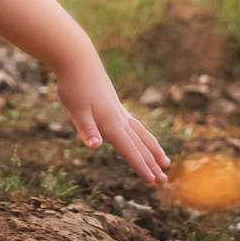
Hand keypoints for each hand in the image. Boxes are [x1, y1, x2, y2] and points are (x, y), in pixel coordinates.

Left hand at [54, 55, 169, 183]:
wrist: (78, 59)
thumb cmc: (74, 86)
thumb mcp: (76, 110)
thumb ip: (86, 129)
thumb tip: (95, 145)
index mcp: (111, 124)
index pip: (130, 150)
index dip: (141, 166)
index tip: (153, 181)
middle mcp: (120, 118)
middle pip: (140, 145)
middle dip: (152, 163)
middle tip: (164, 180)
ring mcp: (119, 111)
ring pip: (142, 134)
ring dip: (153, 149)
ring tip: (165, 161)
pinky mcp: (115, 105)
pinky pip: (135, 125)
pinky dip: (143, 136)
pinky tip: (141, 139)